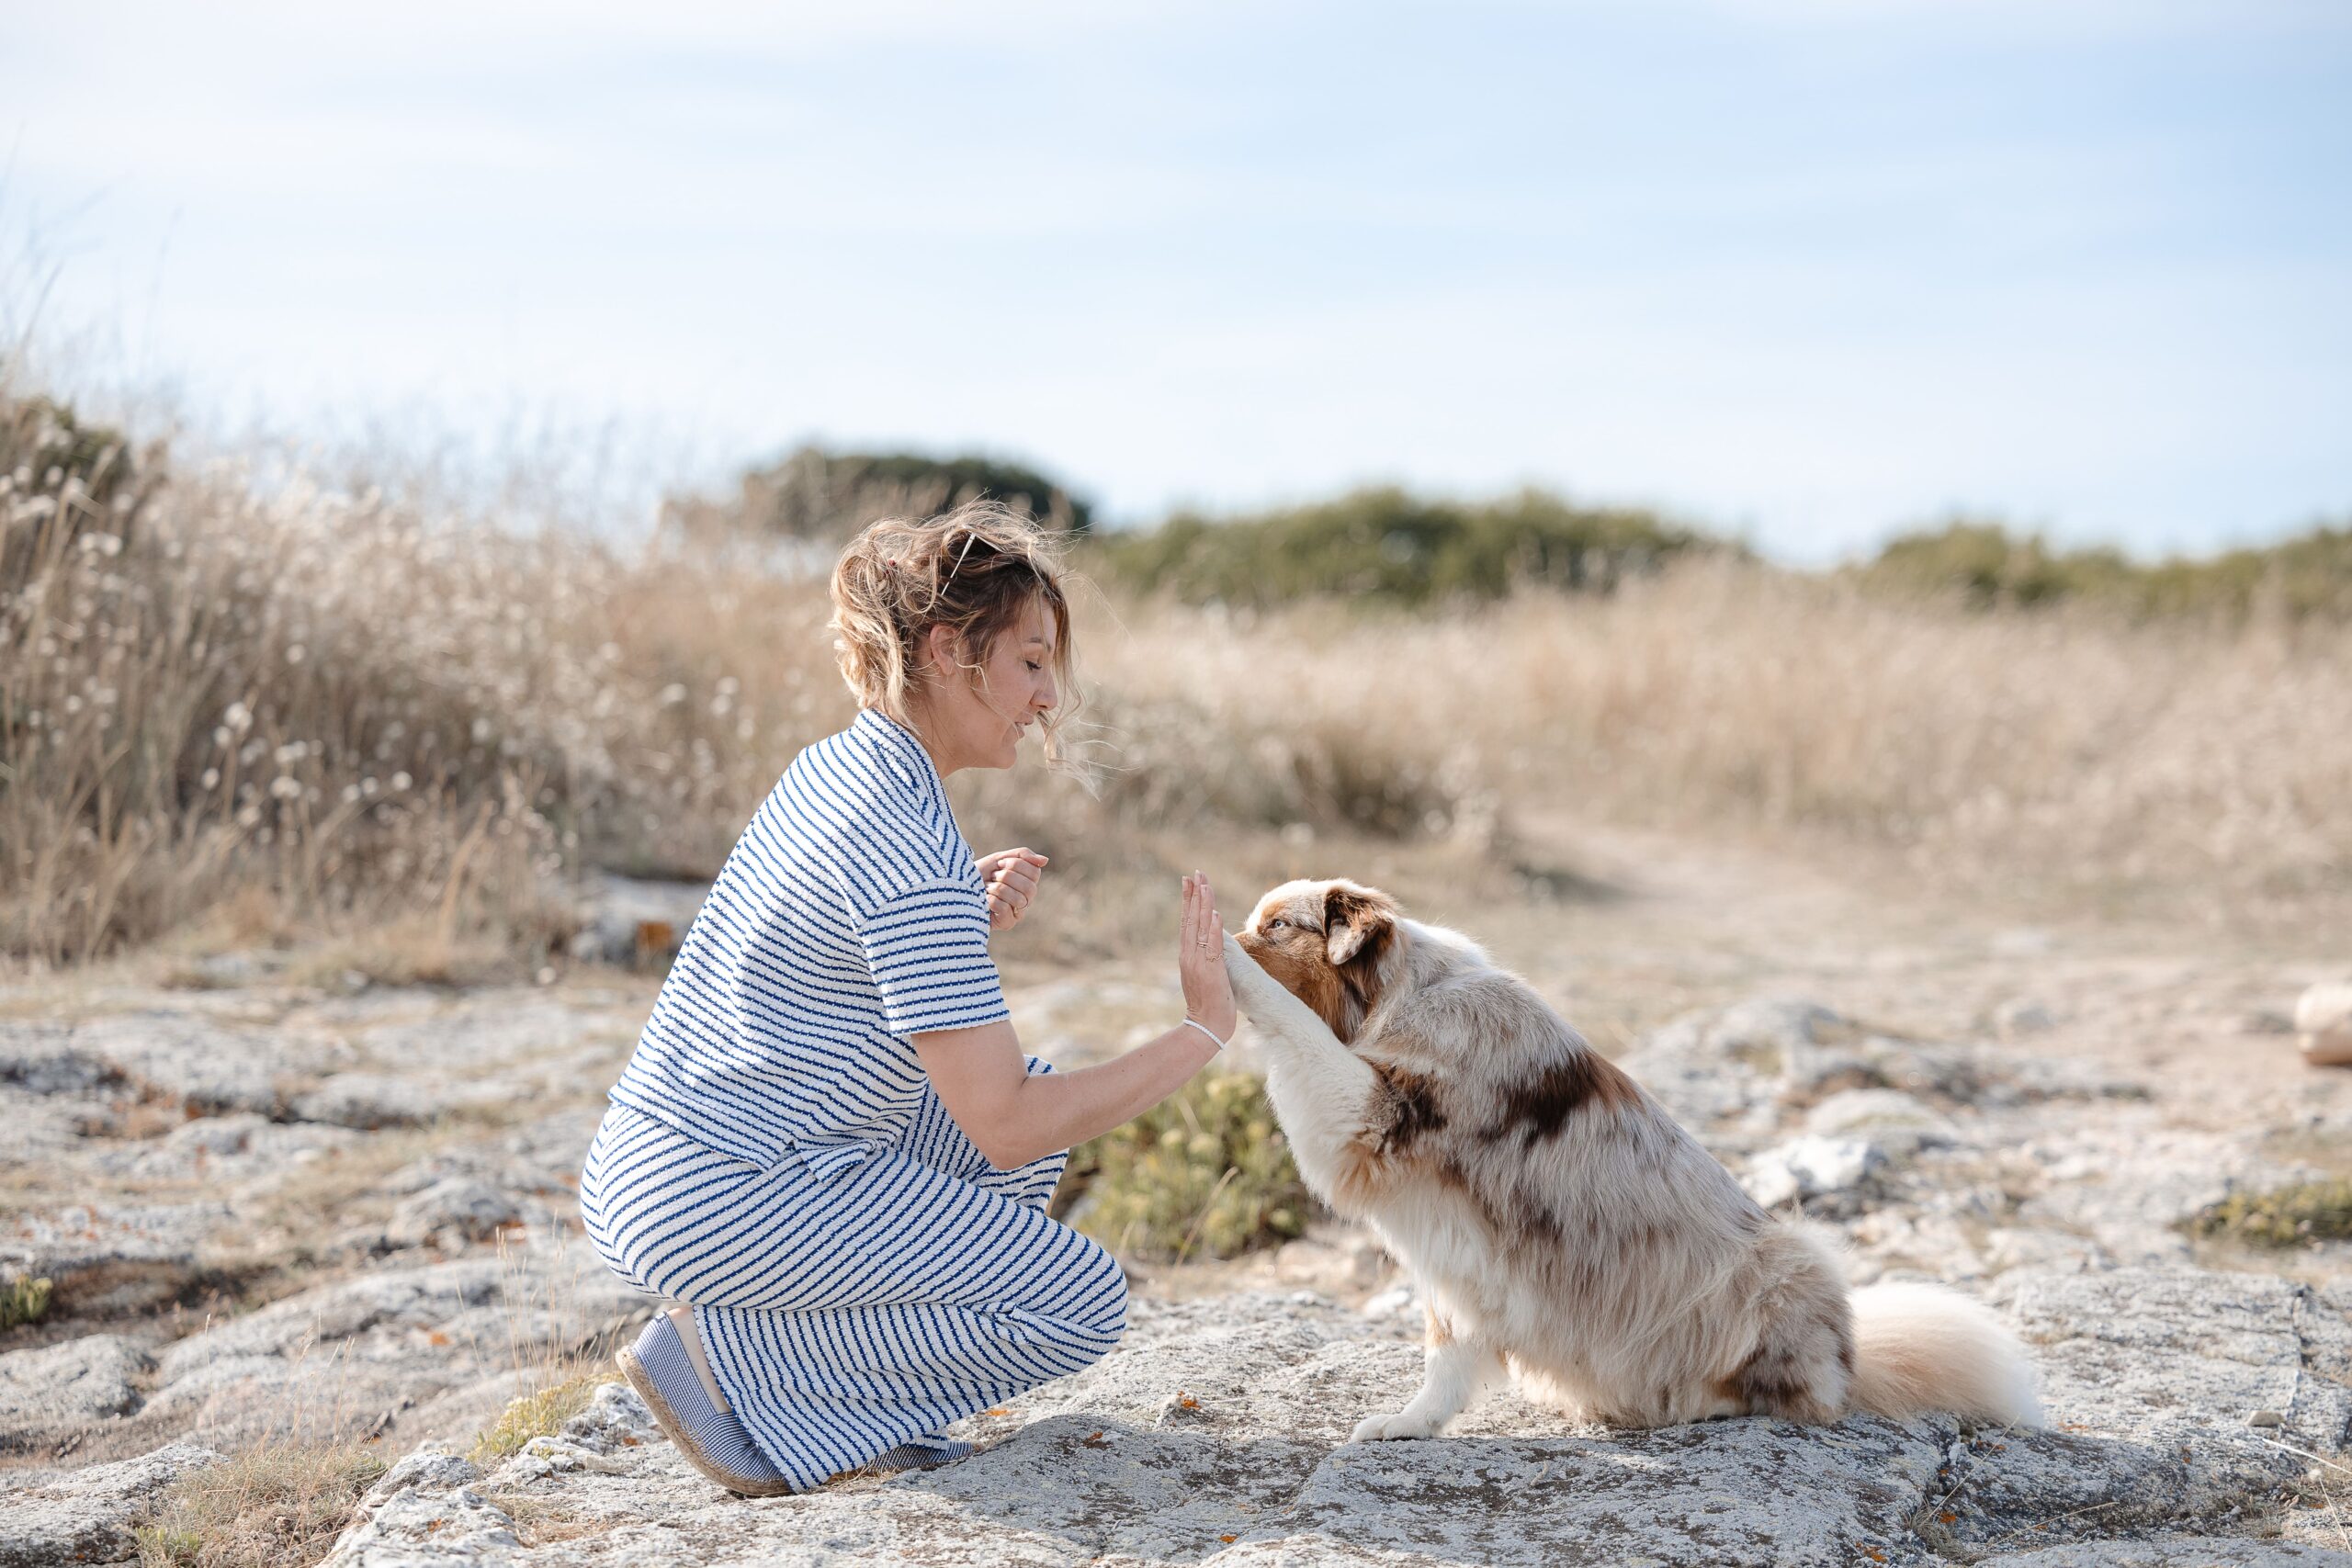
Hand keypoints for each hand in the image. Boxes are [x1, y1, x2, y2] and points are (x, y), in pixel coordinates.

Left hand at [978, 847, 1049, 931]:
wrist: (958, 888)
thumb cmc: (980, 874)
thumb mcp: (999, 859)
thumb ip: (1022, 856)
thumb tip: (1045, 861)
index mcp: (1028, 882)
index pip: (1035, 872)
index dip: (1015, 865)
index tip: (999, 864)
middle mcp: (1027, 899)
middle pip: (1029, 887)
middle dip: (1007, 877)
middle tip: (993, 876)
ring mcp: (1018, 913)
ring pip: (1018, 898)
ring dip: (997, 888)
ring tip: (987, 887)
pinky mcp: (1007, 923)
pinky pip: (1004, 909)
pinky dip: (991, 900)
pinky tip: (984, 900)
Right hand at [1178, 870, 1237, 1045]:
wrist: (1206, 1025)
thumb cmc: (1207, 1002)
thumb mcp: (1201, 973)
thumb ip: (1202, 956)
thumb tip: (1206, 940)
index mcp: (1187, 954)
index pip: (1187, 921)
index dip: (1188, 900)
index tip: (1190, 881)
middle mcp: (1189, 955)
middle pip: (1191, 919)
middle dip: (1195, 895)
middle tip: (1196, 873)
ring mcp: (1199, 963)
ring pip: (1200, 928)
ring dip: (1203, 905)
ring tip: (1205, 885)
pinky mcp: (1211, 971)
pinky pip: (1213, 947)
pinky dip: (1213, 930)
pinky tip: (1215, 914)